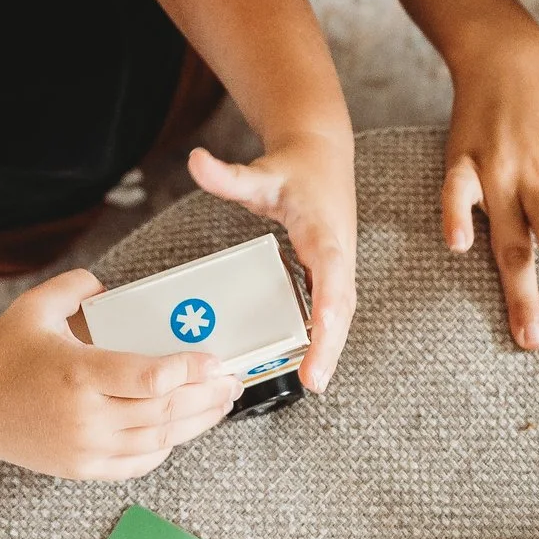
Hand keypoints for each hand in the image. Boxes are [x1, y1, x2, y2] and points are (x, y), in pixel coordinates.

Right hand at [0, 268, 238, 479]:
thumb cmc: (4, 348)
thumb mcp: (39, 305)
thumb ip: (80, 287)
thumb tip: (112, 287)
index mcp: (78, 373)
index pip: (151, 379)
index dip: (191, 371)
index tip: (216, 360)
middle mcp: (84, 417)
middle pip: (164, 412)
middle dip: (207, 396)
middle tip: (233, 380)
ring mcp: (83, 449)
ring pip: (158, 440)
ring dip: (196, 423)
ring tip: (221, 403)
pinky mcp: (79, 469)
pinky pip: (137, 463)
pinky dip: (165, 446)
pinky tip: (182, 429)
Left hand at [188, 130, 356, 391]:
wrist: (325, 156)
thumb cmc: (295, 169)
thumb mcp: (260, 173)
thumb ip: (228, 175)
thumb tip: (196, 161)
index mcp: (324, 232)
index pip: (331, 272)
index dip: (329, 305)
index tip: (322, 330)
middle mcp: (339, 253)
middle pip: (341, 306)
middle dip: (331, 344)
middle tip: (313, 382)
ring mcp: (339, 266)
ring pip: (341, 314)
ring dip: (330, 347)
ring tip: (312, 382)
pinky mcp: (333, 274)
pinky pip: (333, 310)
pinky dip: (325, 337)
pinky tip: (310, 364)